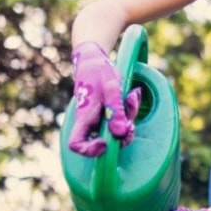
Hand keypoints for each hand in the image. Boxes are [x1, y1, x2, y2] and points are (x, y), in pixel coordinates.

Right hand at [68, 41, 141, 155]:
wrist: (95, 60)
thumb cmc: (98, 73)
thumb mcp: (110, 89)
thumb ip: (116, 111)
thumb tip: (120, 133)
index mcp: (84, 117)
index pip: (76, 144)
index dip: (89, 150)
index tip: (105, 143)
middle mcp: (91, 121)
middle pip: (104, 142)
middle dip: (122, 137)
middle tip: (131, 126)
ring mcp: (100, 118)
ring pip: (117, 130)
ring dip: (129, 117)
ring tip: (132, 97)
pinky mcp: (110, 112)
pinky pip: (123, 118)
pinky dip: (131, 109)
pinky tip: (134, 94)